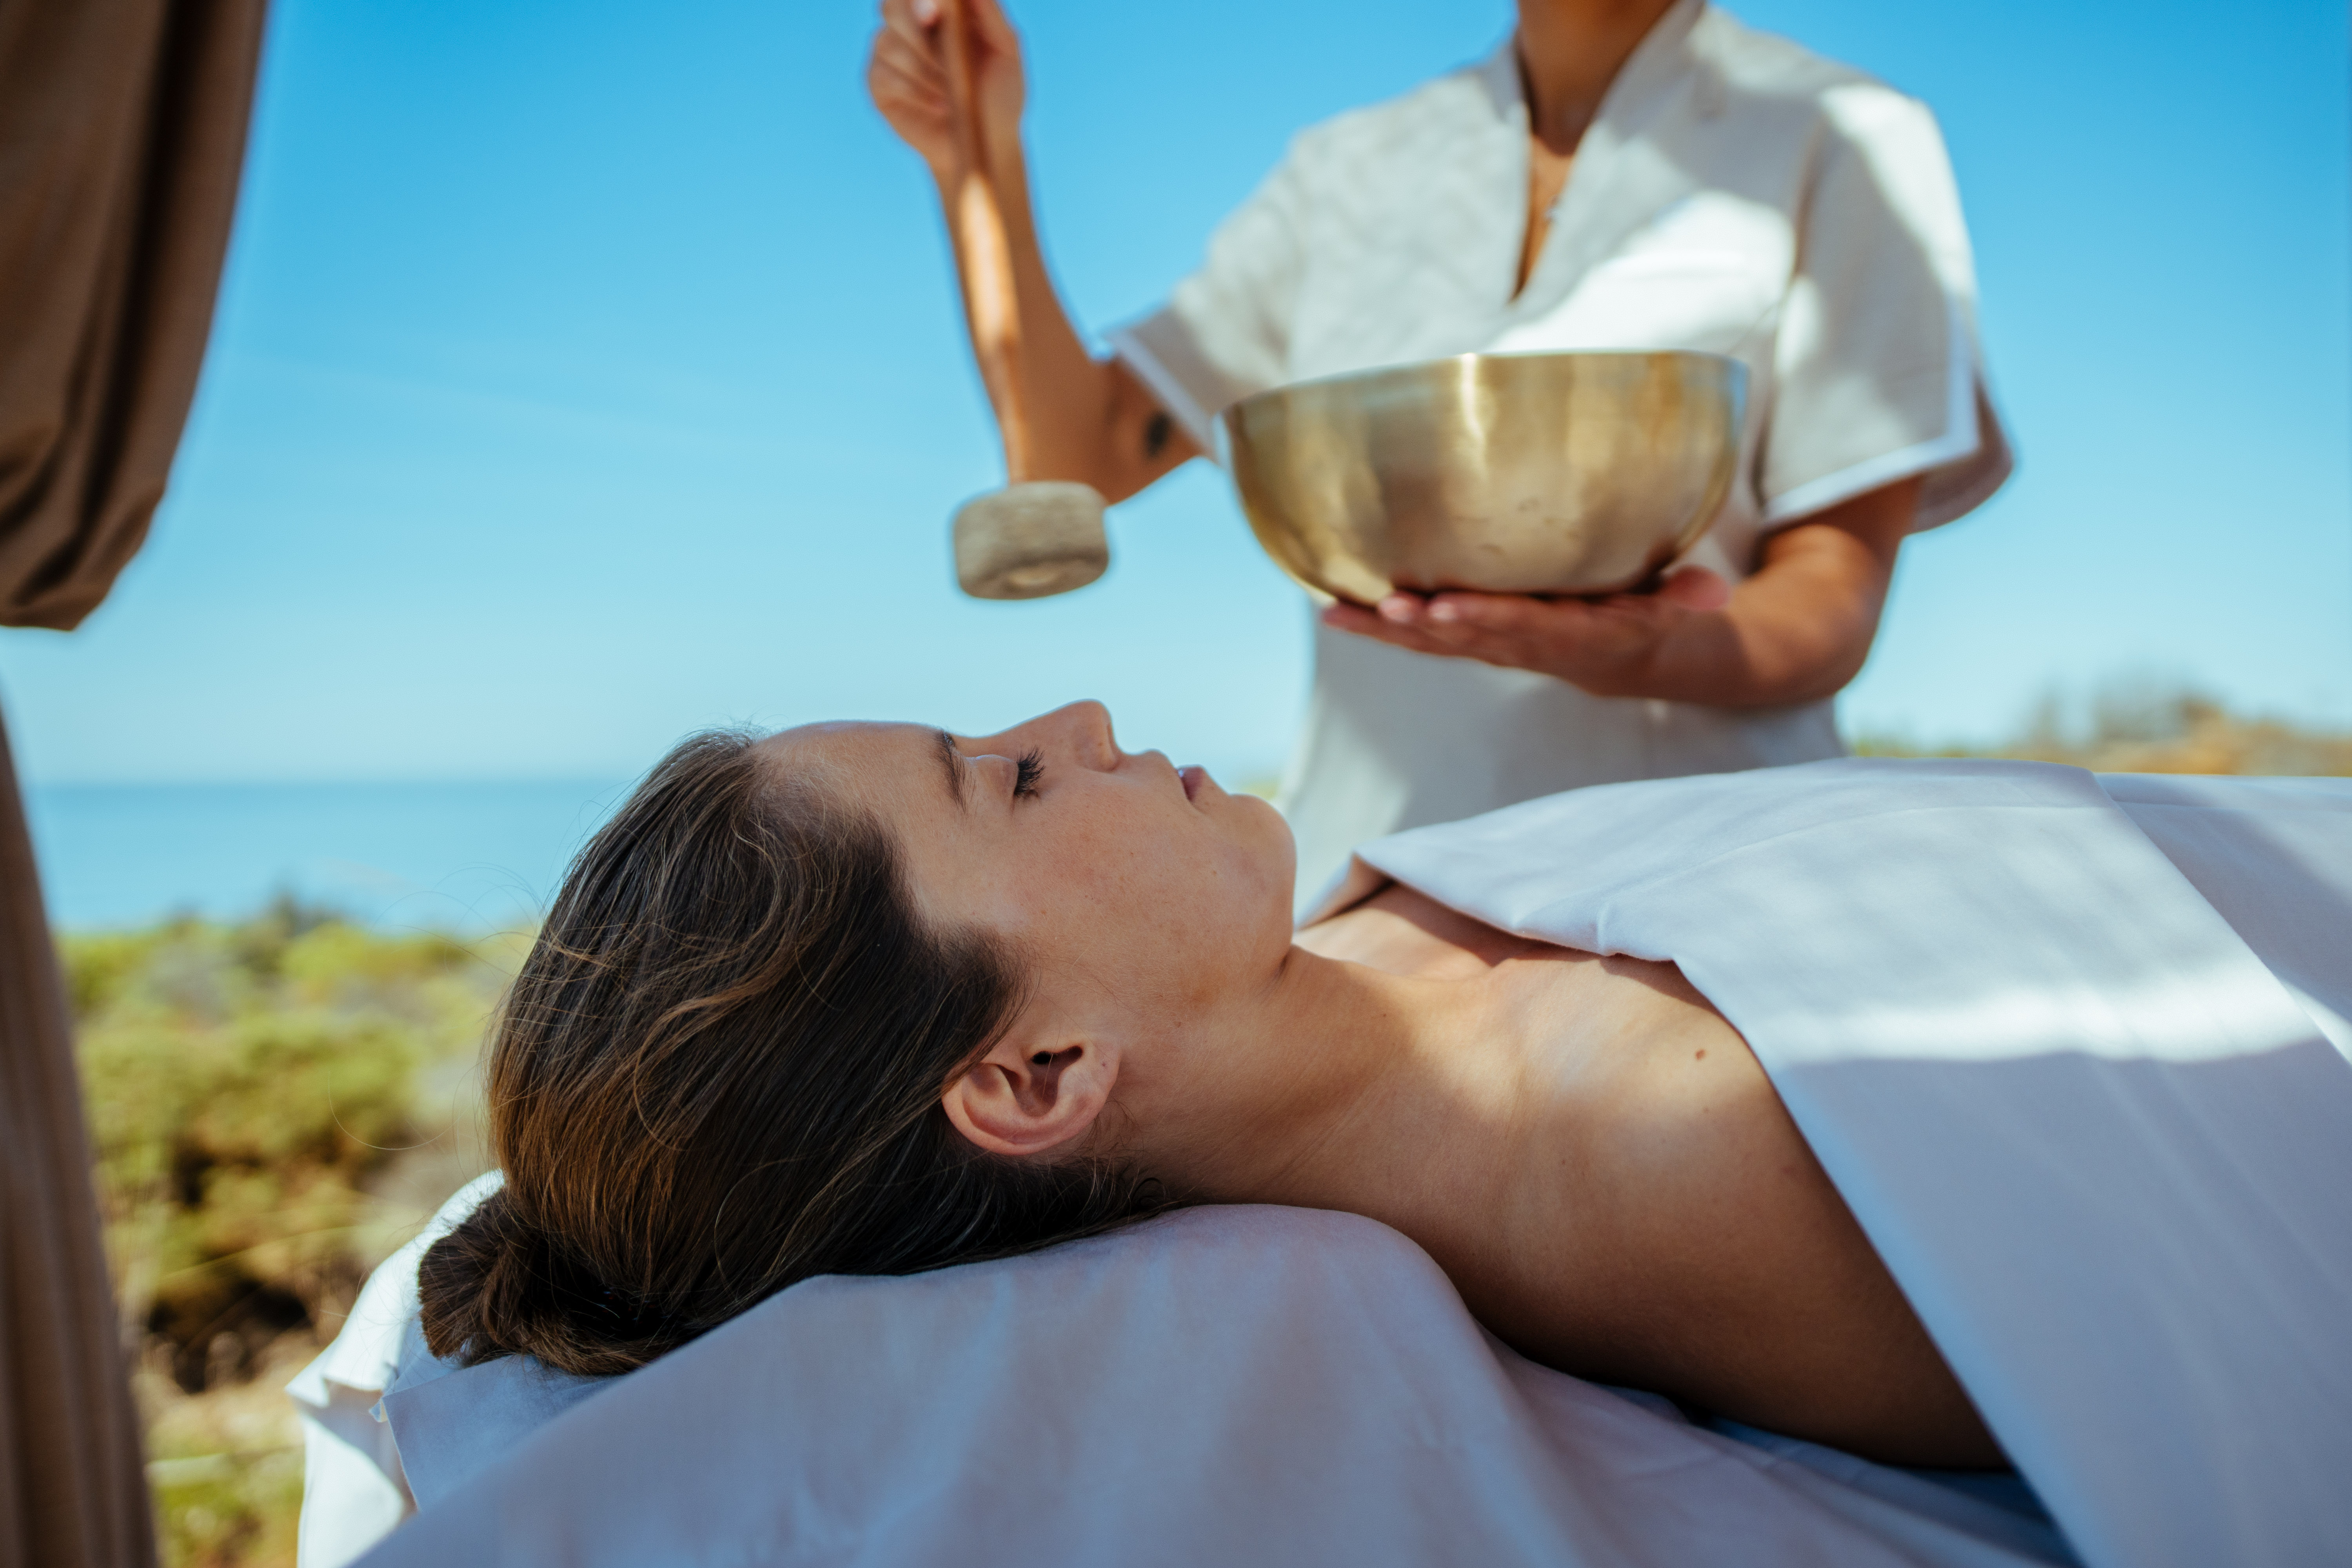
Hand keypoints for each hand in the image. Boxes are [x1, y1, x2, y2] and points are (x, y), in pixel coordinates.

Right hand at [867, 0, 1026, 181]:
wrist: (986, 145)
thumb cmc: (1000, 93)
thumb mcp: (1006, 49)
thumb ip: (989, 12)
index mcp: (939, 8)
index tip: (934, 13)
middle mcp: (909, 23)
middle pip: (890, 6)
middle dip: (918, 32)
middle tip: (947, 58)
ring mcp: (890, 52)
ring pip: (888, 43)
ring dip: (924, 69)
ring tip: (952, 92)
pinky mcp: (879, 84)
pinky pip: (885, 76)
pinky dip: (916, 91)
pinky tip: (940, 106)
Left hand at [1321, 565, 1734, 697]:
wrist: (1644, 659)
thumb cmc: (1660, 616)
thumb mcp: (1683, 609)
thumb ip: (1692, 598)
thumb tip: (1713, 594)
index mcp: (1579, 637)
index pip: (1527, 628)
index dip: (1485, 619)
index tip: (1445, 608)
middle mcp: (1531, 646)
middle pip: (1469, 640)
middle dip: (1423, 627)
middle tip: (1382, 607)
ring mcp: (1502, 647)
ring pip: (1437, 643)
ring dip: (1388, 632)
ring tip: (1339, 614)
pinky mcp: (1483, 642)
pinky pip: (1427, 637)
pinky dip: (1382, 627)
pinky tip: (1334, 610)